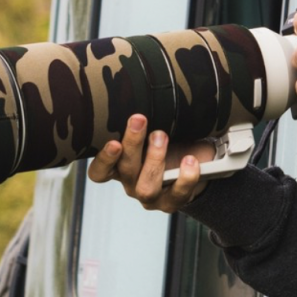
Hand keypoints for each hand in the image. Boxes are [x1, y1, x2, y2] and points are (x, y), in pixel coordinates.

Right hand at [87, 114, 216, 212]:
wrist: (197, 163)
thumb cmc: (172, 142)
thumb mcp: (155, 130)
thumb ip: (145, 122)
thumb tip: (144, 93)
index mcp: (121, 168)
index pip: (100, 173)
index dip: (103, 160)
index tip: (113, 142)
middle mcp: (132, 184)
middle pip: (125, 171)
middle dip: (132, 144)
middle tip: (140, 120)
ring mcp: (152, 196)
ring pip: (146, 187)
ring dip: (155, 159)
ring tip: (162, 137)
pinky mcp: (173, 203)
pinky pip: (177, 194)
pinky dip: (185, 177)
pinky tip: (190, 160)